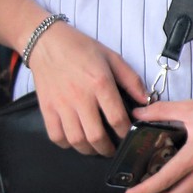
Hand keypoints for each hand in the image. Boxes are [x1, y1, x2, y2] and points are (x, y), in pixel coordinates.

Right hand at [26, 21, 147, 155]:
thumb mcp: (112, 57)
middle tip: (113, 149)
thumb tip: (145, 101)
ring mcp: (61, 104)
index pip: (117, 119)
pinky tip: (74, 140)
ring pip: (76, 140)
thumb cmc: (81, 48)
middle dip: (108, 149)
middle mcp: (80, 97)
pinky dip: (66, 144)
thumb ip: (131, 80)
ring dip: (89, 150)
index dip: (126, 133)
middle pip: (96, 136)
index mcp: (100, 84)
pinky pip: (56, 135)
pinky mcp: (46, 108)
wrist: (46, 42)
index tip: (128, 136)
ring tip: (96, 148)